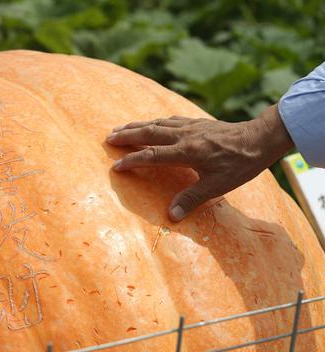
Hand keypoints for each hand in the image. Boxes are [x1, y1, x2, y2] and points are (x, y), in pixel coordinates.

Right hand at [107, 104, 293, 220]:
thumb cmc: (240, 164)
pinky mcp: (196, 122)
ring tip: (120, 128)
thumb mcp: (217, 186)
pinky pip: (169, 119)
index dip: (132, 161)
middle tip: (108, 138)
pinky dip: (154, 121)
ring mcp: (189, 127)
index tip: (116, 166)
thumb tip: (171, 215)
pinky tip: (150, 122)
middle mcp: (184, 136)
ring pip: (156, 124)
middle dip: (127, 136)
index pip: (152, 155)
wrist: (260, 138)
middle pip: (148, 133)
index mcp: (186, 152)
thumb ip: (191, 199)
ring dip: (136, 126)